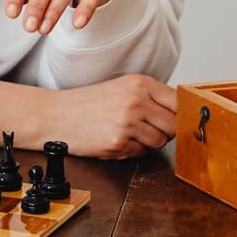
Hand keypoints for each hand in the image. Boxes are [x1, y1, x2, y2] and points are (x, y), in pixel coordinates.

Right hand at [53, 74, 176, 158]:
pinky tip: (115, 139)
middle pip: (174, 125)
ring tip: (126, 132)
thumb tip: (182, 112)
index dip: (180, 113)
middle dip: (164, 130)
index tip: (177, 119)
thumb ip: (150, 97)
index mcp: (139, 84)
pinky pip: (142, 152)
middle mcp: (136, 101)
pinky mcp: (119, 143)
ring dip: (148, 142)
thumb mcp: (121, 89)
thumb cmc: (86, 104)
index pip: (179, 101)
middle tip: (143, 127)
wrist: (55, 115)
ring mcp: (128, 123)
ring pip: (161, 141)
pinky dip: (132, 150)